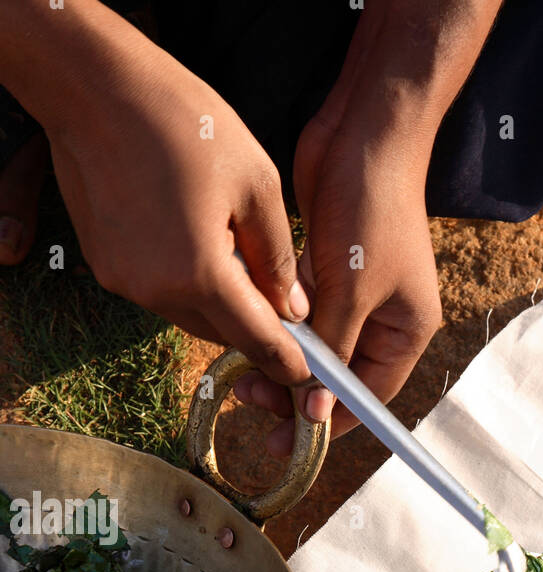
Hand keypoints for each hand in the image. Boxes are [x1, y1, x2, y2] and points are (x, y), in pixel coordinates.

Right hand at [41, 16, 309, 384]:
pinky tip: (196, 240)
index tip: (307, 374)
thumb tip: (295, 310)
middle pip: (222, 334)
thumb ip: (279, 258)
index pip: (257, 341)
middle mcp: (157, 291)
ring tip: (238, 258)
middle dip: (254, 328)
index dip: (287, 361)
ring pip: (190, 315)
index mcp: (201, 276)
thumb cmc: (183, 123)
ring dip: (219, 304)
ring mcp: (125, 282)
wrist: (95, 86)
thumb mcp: (257, 184)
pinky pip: (158, 292)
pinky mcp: (105, 266)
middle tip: (282, 305)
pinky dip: (185, 282)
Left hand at [233, 114, 442, 455]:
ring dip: (281, 357)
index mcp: (406, 333)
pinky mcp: (330, 271)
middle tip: (248, 396)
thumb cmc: (371, 211)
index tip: (284, 440)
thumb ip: (331, 354)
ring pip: (316, 347)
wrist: (365, 134)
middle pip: (338, 378)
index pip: (367, 399)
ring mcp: (357, 296)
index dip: (325, 422)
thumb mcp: (350, 294)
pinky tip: (249, 325)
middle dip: (294, 390)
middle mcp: (385, 321)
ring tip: (239, 368)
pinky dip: (279, 324)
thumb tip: (312, 410)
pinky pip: (303, 314)